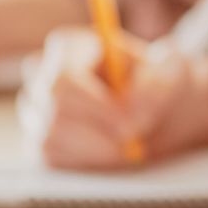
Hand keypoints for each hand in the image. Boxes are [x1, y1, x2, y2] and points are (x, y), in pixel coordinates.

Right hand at [19, 27, 207, 167]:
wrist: (154, 109)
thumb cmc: (157, 81)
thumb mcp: (170, 72)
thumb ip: (156, 85)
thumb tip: (133, 116)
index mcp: (72, 46)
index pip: (63, 76)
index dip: (94, 104)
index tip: (130, 124)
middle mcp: (44, 74)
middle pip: (54, 108)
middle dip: (98, 130)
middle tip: (134, 139)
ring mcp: (37, 109)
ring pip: (50, 136)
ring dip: (96, 148)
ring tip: (130, 146)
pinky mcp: (39, 140)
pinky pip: (50, 157)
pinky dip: (86, 161)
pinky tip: (113, 153)